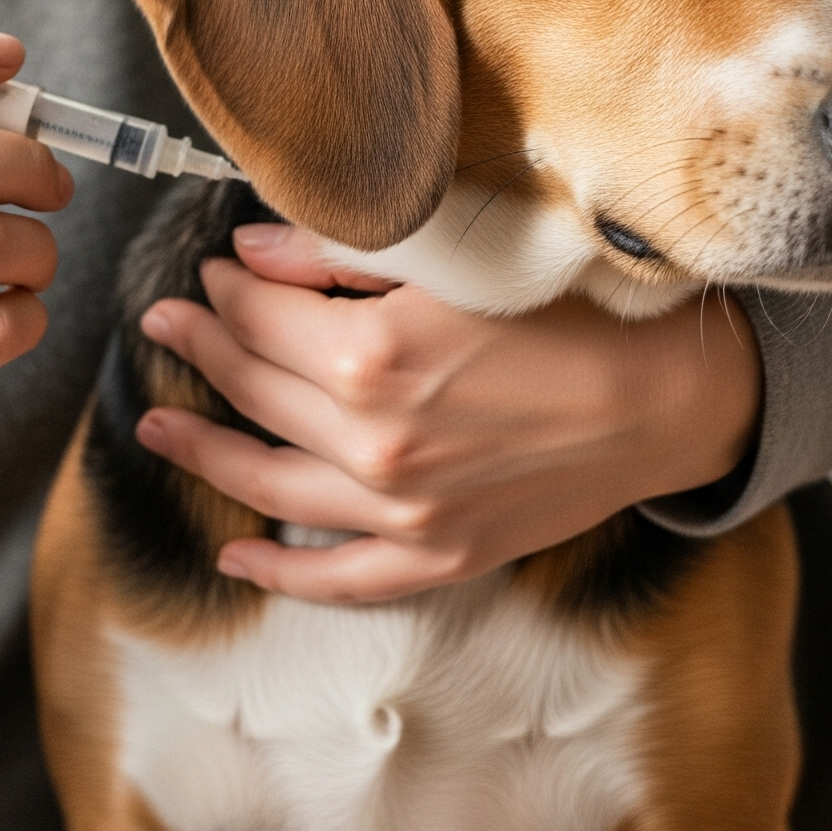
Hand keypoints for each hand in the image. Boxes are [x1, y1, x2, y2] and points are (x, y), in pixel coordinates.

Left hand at [135, 223, 762, 603]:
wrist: (673, 397)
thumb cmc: (577, 312)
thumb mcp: (456, 259)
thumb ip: (339, 257)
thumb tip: (250, 252)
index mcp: (375, 356)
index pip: (259, 319)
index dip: (226, 290)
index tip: (212, 273)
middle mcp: (375, 444)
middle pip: (256, 390)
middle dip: (203, 349)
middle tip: (167, 323)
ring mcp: (404, 513)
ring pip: (270, 483)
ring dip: (205, 450)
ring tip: (158, 423)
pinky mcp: (440, 557)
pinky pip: (337, 577)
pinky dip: (279, 570)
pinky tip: (234, 552)